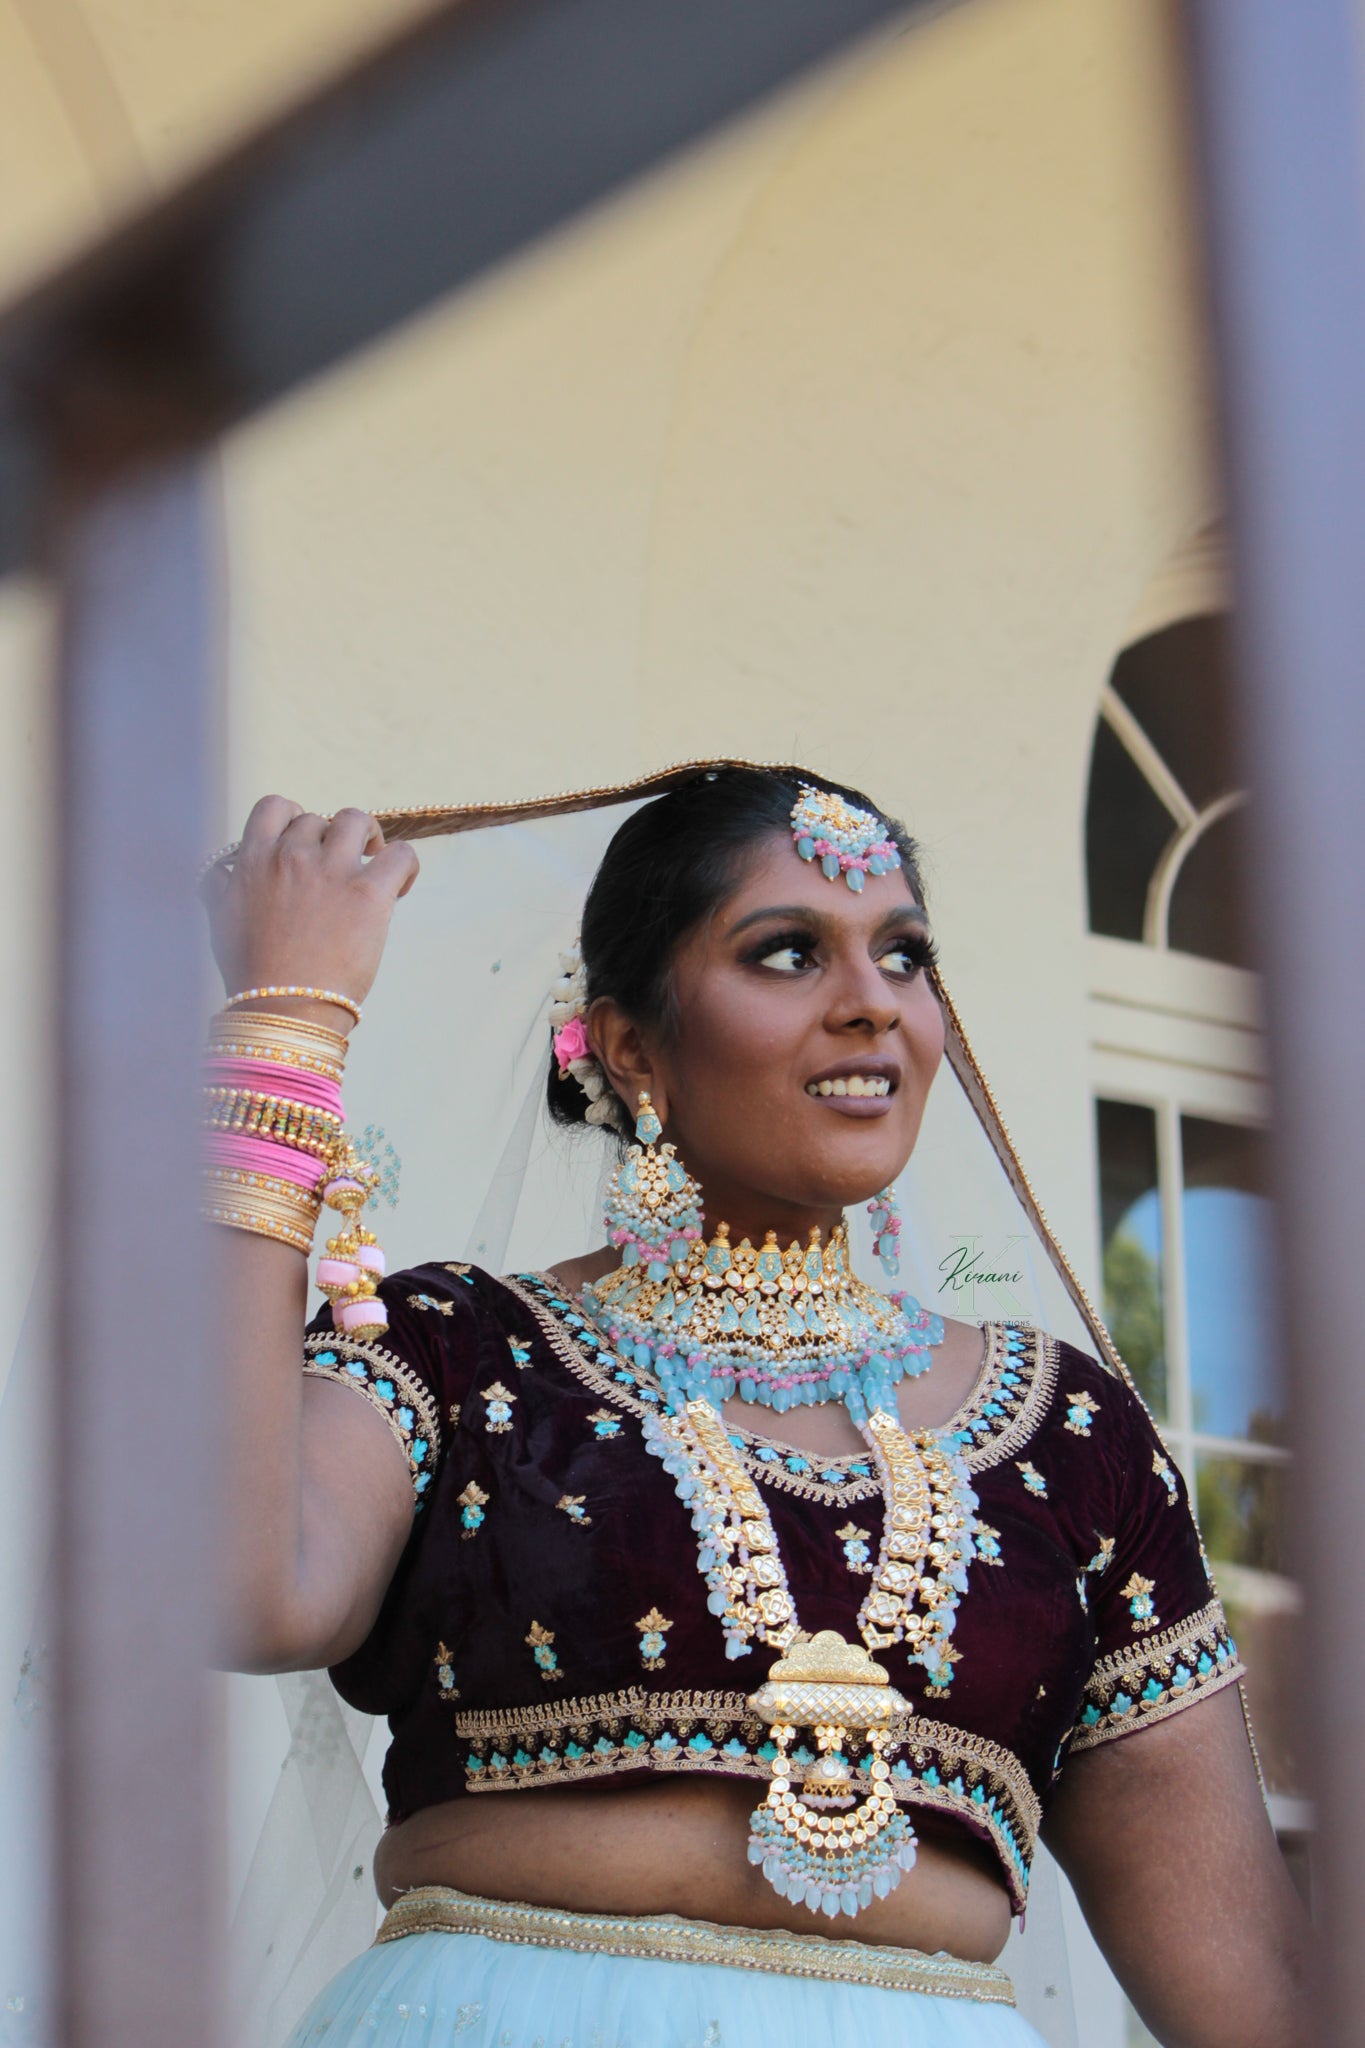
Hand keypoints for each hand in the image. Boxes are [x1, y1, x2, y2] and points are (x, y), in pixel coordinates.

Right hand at [200, 797, 419, 1032]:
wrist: (283, 1010)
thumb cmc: (251, 975)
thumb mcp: (220, 922)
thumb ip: (219, 888)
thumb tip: (217, 874)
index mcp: (253, 860)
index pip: (275, 806)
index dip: (294, 818)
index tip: (305, 843)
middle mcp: (290, 856)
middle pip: (318, 819)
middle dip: (329, 841)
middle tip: (340, 872)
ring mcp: (330, 872)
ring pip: (357, 821)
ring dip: (368, 837)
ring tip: (373, 863)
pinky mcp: (368, 893)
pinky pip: (400, 854)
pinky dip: (405, 863)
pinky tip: (400, 885)